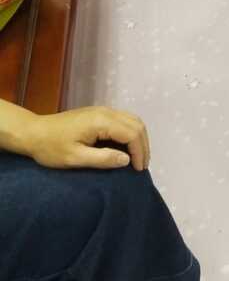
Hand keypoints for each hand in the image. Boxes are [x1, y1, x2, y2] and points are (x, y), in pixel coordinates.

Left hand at [24, 106, 150, 170]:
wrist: (33, 132)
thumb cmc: (51, 148)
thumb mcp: (75, 158)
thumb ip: (102, 159)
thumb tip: (127, 160)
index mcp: (101, 121)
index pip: (132, 134)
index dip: (139, 152)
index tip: (137, 170)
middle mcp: (106, 112)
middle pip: (136, 124)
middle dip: (143, 146)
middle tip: (141, 166)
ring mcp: (102, 110)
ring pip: (132, 120)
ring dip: (139, 138)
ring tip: (137, 158)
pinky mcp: (98, 113)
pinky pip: (124, 120)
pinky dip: (131, 133)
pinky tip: (127, 147)